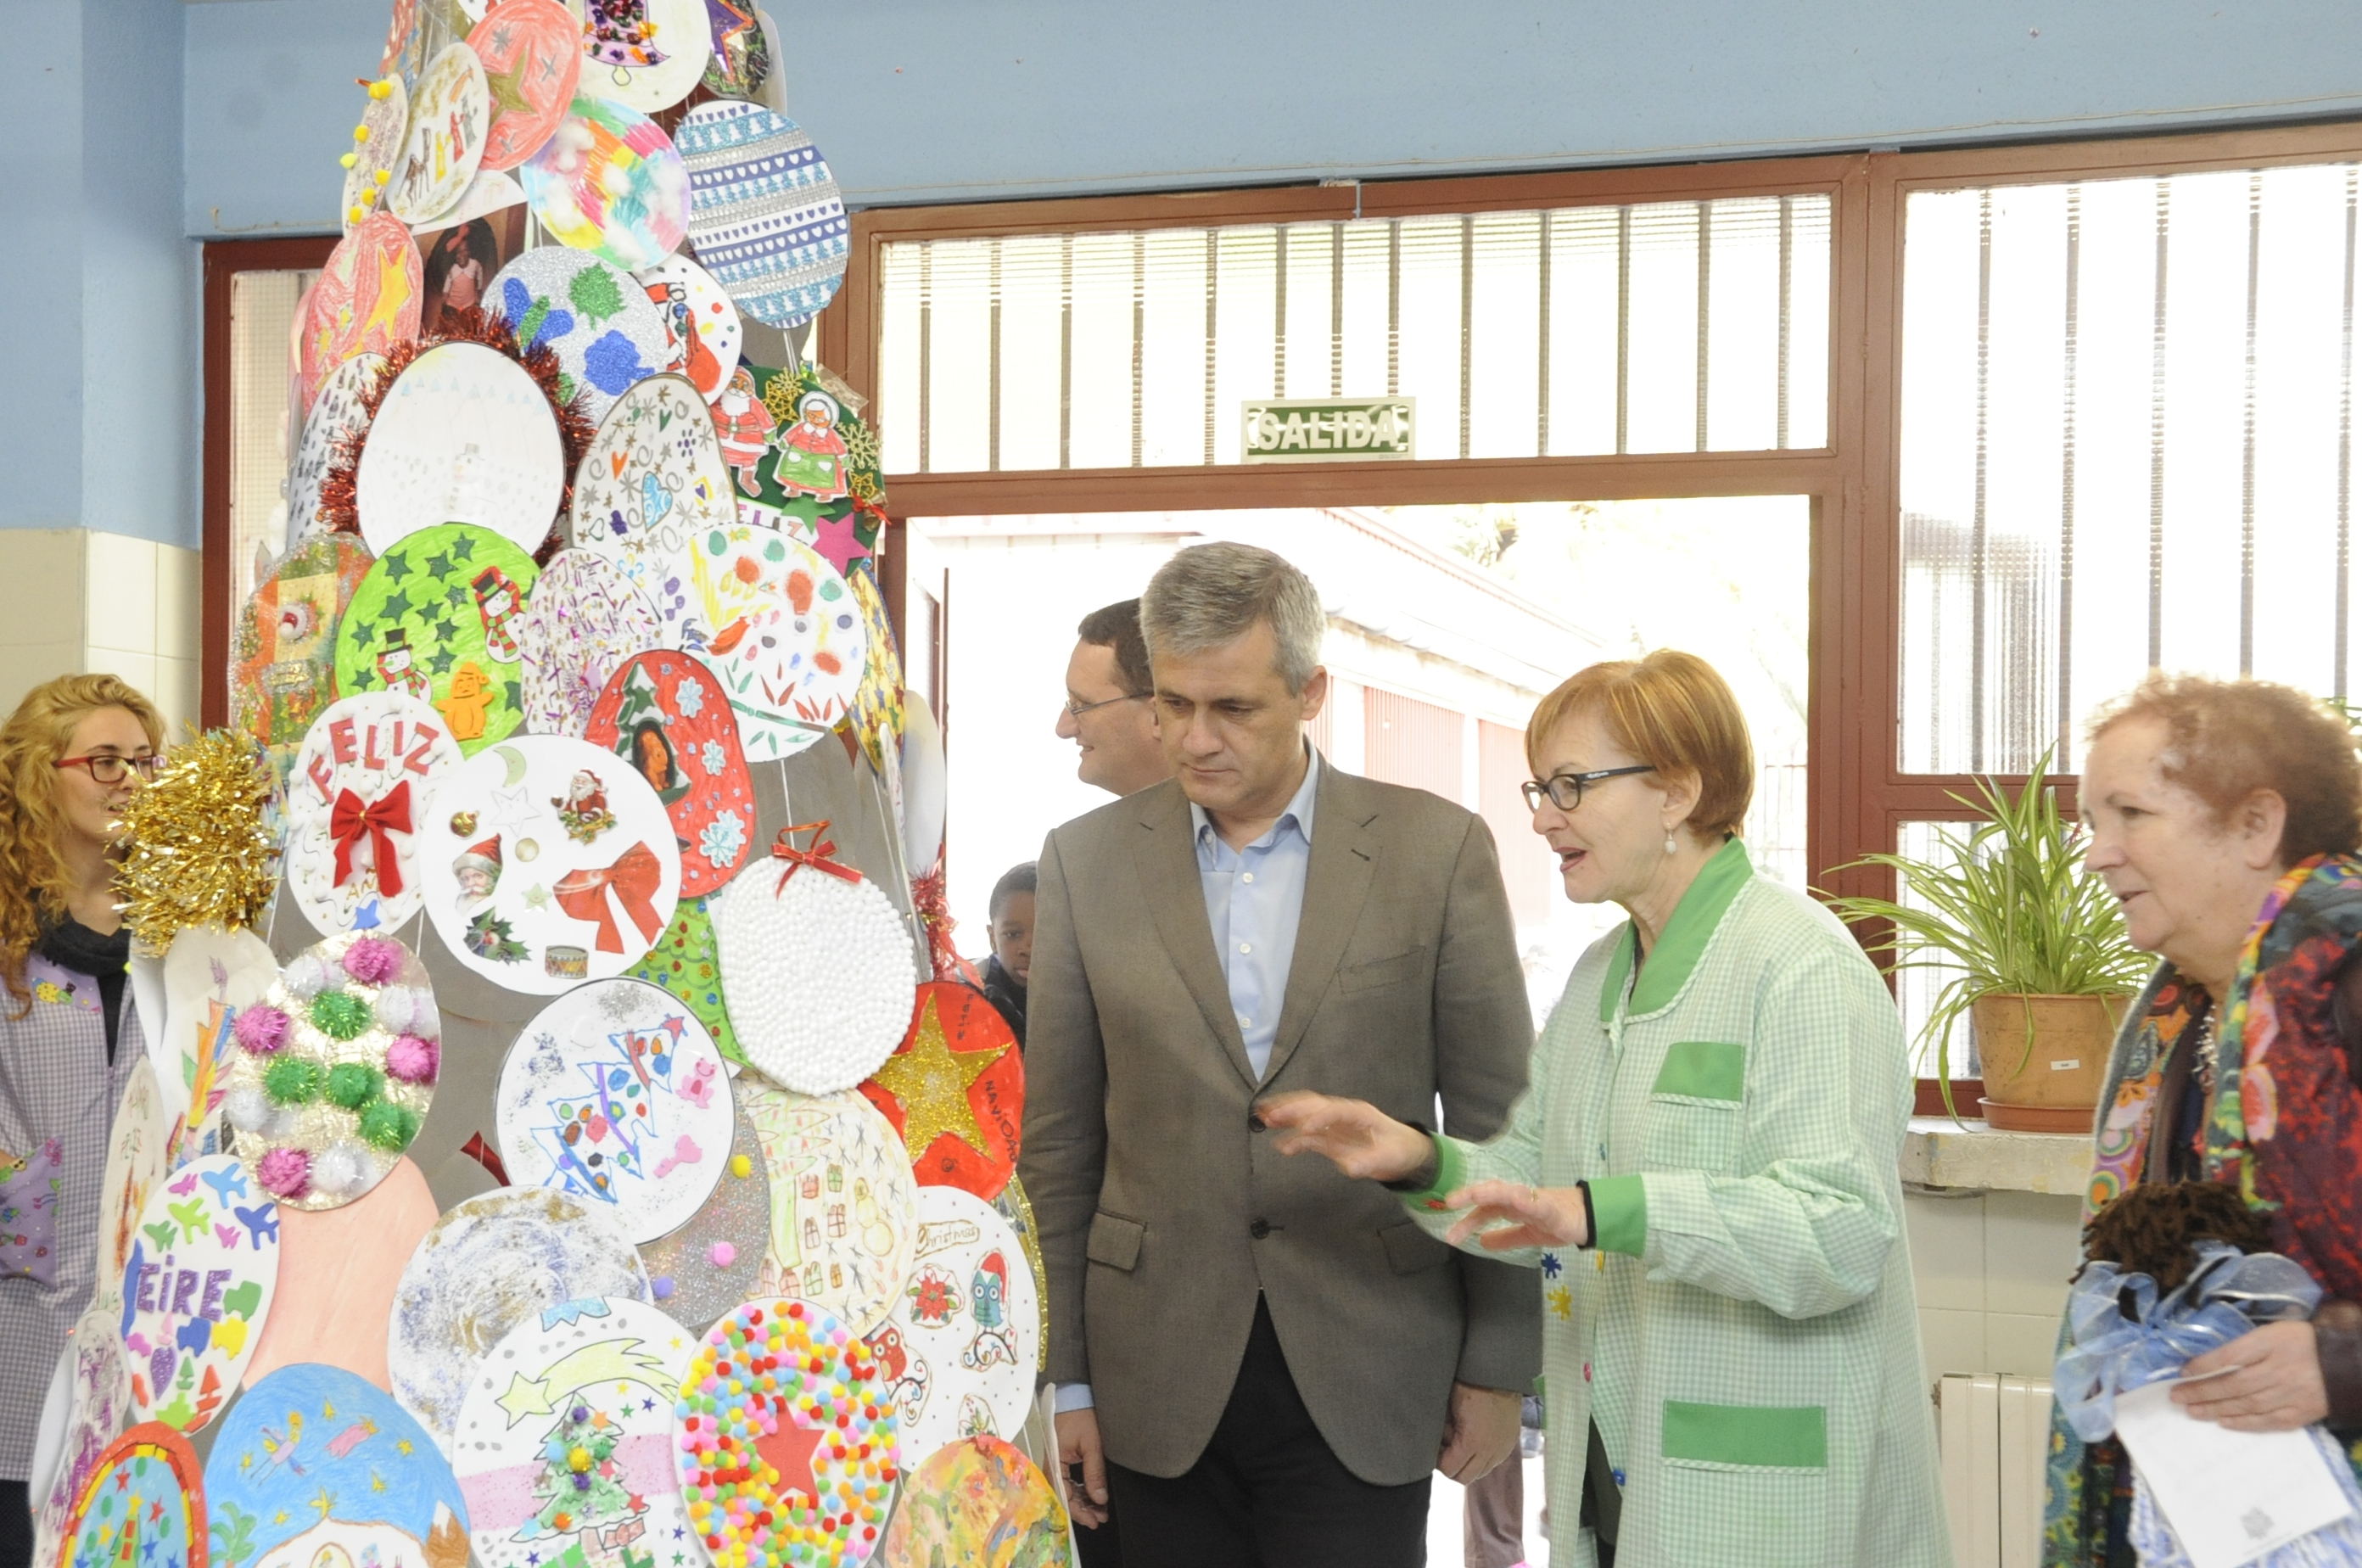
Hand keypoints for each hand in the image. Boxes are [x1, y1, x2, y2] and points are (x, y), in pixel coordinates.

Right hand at [1055, 1408, 1109, 1527]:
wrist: (1073, 1395)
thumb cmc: (1080, 1415)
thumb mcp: (1091, 1444)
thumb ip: (1094, 1472)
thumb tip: (1099, 1498)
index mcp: (1054, 1462)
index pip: (1064, 1494)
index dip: (1079, 1511)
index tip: (1094, 1521)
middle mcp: (1051, 1465)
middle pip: (1064, 1495)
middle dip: (1082, 1509)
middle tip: (1100, 1518)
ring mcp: (1056, 1463)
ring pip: (1067, 1490)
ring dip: (1082, 1501)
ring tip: (1100, 1510)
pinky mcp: (1061, 1460)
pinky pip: (1069, 1481)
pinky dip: (1080, 1490)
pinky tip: (1092, 1496)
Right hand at [1258, 1092, 1430, 1181]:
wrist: (1404, 1152)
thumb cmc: (1399, 1150)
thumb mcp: (1389, 1158)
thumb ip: (1369, 1163)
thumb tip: (1350, 1169)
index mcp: (1359, 1114)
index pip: (1335, 1111)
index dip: (1320, 1118)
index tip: (1305, 1129)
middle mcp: (1343, 1115)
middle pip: (1314, 1105)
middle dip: (1292, 1108)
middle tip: (1271, 1114)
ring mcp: (1334, 1126)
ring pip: (1306, 1115)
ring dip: (1286, 1115)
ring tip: (1264, 1117)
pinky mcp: (1329, 1139)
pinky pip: (1308, 1136)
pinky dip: (1294, 1139)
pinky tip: (1281, 1146)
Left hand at [1437, 1382, 1521, 1482]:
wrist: (1497, 1372)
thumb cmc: (1468, 1385)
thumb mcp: (1448, 1409)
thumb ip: (1444, 1433)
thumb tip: (1438, 1446)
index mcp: (1473, 1442)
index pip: (1449, 1470)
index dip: (1439, 1460)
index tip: (1436, 1445)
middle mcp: (1491, 1451)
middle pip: (1465, 1478)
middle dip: (1452, 1464)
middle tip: (1446, 1445)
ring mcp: (1503, 1449)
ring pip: (1480, 1472)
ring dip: (1468, 1462)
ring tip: (1462, 1440)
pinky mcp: (1510, 1443)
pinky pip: (1493, 1461)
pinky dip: (1482, 1456)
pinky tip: (1475, 1437)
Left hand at [1442, 1181, 1589, 1250]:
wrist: (1588, 1217)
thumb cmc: (1556, 1222)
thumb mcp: (1527, 1235)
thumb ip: (1506, 1238)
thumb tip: (1482, 1242)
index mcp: (1512, 1206)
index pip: (1486, 1210)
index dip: (1468, 1218)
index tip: (1450, 1233)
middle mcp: (1519, 1198)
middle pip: (1491, 1194)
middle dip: (1471, 1195)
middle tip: (1449, 1202)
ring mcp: (1535, 1201)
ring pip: (1510, 1192)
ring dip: (1492, 1191)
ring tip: (1475, 1194)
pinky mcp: (1552, 1208)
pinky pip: (1537, 1203)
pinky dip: (1526, 1200)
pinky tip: (1515, 1200)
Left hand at [2175, 1321, 2328, 1431]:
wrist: (2345, 1364)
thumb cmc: (2302, 1342)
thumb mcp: (2272, 1332)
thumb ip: (2245, 1344)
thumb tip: (2210, 1359)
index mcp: (2271, 1344)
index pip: (2231, 1356)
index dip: (2204, 1365)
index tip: (2182, 1372)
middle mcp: (2278, 1371)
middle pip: (2234, 1384)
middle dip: (2201, 1391)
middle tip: (2177, 1396)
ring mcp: (2290, 1395)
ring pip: (2246, 1404)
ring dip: (2216, 1408)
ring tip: (2192, 1410)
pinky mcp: (2300, 1414)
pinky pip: (2268, 1421)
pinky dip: (2244, 1423)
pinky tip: (2223, 1422)